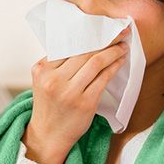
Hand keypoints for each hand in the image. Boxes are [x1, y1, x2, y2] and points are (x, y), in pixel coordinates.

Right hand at [26, 25, 130, 163]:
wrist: (48, 136)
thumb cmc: (50, 106)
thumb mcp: (43, 81)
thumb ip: (56, 63)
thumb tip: (84, 41)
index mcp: (42, 70)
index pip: (68, 45)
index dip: (88, 34)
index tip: (102, 27)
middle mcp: (53, 80)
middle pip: (84, 51)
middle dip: (105, 39)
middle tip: (119, 32)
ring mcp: (69, 92)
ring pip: (96, 62)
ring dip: (113, 52)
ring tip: (122, 46)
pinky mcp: (85, 103)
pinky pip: (103, 78)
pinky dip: (114, 67)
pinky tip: (120, 61)